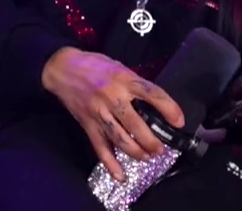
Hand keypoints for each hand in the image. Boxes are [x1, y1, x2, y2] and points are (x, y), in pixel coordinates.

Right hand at [41, 47, 184, 182]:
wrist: (62, 68)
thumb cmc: (94, 65)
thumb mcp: (118, 67)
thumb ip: (134, 83)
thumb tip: (155, 103)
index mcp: (124, 79)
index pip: (152, 94)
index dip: (169, 108)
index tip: (179, 122)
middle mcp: (113, 97)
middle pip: (137, 124)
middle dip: (152, 141)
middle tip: (161, 149)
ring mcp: (99, 113)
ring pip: (121, 139)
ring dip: (137, 152)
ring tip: (147, 157)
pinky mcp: (88, 125)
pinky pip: (100, 148)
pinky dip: (110, 164)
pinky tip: (121, 176)